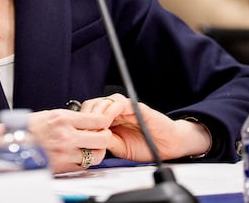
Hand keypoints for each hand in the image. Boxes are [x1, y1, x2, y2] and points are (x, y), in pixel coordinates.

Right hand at [27, 108, 115, 172]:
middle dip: (105, 137)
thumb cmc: (28, 128)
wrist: (13, 144)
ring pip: (96, 156)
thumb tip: (87, 121)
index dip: (104, 122)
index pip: (96, 120)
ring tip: (92, 147)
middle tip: (103, 136)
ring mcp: (65, 153)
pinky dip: (84, 161)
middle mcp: (66, 136)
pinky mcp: (62, 166)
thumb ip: (71, 118)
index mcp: (63, 119)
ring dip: (97, 151)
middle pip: (102, 139)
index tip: (104, 123)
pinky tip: (79, 155)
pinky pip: (83, 166)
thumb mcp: (51, 115)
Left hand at [81, 94, 210, 161]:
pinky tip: (108, 120)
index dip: (83, 121)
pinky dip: (112, 109)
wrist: (168, 146)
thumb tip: (88, 139)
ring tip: (98, 127)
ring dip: (97, 113)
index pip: (89, 112)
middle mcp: (116, 111)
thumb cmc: (146, 146)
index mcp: (110, 119)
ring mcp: (126, 107)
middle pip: (93, 104)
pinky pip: (120, 103)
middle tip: (88, 130)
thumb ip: (105, 141)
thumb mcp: (119, 148)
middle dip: (87, 116)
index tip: (81, 133)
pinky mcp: (136, 107)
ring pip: (104, 101)